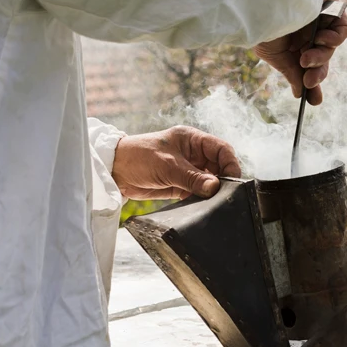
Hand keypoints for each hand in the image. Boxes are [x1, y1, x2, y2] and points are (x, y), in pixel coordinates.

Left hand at [112, 126, 240, 199]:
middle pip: (218, 166)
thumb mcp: (168, 166)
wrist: (114, 171)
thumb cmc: (138, 157)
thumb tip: (215, 187)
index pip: (221, 149)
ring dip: (211, 192)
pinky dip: (200, 199)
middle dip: (222, 180)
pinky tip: (200, 206)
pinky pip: (197, 192)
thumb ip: (192, 177)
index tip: (232, 180)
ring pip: (209, 181)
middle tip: (223, 195)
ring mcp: (186, 170)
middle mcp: (192, 154)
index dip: (230, 164)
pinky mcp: (179, 185)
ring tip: (212, 202)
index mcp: (192, 140)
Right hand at [253, 0, 346, 105]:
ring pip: (334, 41)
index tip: (309, 92)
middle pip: (325, 53)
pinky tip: (319, 38)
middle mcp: (310, 28)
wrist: (259, 3)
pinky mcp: (328, 2)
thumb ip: (295, 75)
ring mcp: (320, 15)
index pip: (314, 62)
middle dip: (317, 68)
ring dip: (324, 54)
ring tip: (306, 56)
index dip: (315, 78)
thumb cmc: (263, 26)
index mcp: (297, 40)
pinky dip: (336, 36)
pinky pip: (342, 24)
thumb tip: (305, 99)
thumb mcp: (278, 57)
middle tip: (306, 75)